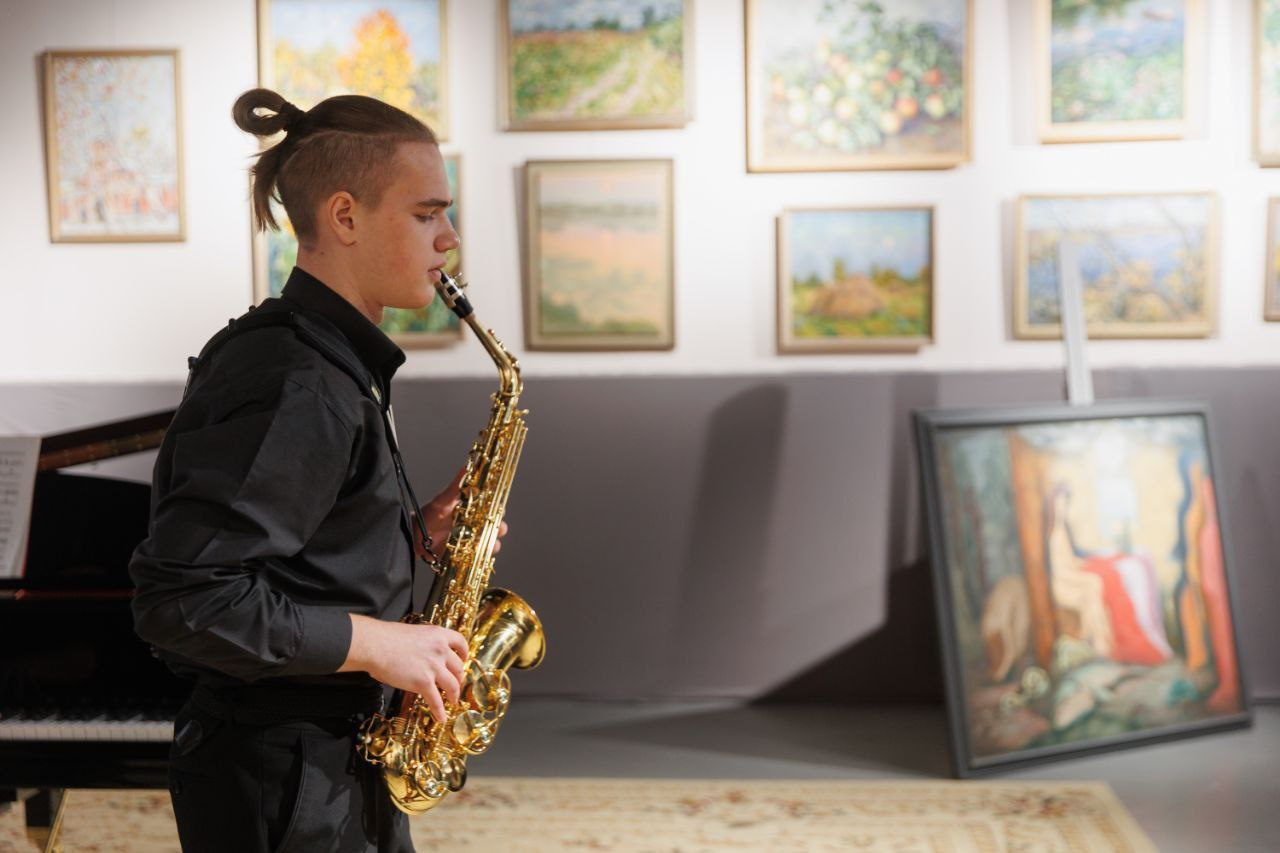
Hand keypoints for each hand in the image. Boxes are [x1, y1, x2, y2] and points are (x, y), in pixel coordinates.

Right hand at [340, 614, 468, 723]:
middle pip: (458, 667)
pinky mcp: (423, 682)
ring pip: (452, 685)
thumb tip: (422, 655)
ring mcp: (433, 667)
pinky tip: (441, 718)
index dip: (464, 652)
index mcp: (438, 634)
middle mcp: (440, 650)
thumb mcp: (413, 633)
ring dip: (454, 696)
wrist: (374, 645)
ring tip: (452, 702)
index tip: (464, 659)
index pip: (460, 642)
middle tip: (456, 685)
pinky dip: (439, 711)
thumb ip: (423, 644)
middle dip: (459, 679)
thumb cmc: (385, 638)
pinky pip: (436, 700)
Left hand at [419, 468, 509, 556]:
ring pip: (489, 545)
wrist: (412, 536)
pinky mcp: (462, 555)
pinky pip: (476, 558)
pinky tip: (476, 558)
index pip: (492, 510)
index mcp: (471, 512)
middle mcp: (472, 527)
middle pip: (495, 528)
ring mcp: (468, 542)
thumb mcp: (442, 501)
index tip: (498, 511)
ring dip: (491, 546)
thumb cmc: (427, 515)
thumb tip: (465, 468)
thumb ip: (455, 487)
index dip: (498, 511)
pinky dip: (479, 559)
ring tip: (487, 546)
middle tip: (497, 530)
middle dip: (499, 530)